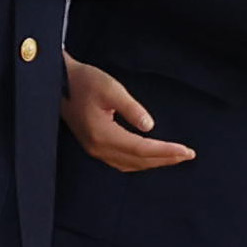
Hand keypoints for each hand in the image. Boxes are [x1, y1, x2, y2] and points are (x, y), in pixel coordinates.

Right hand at [56, 56, 191, 171]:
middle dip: (165, 159)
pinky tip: (151, 157)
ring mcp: (94, 149)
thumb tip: (150, 127)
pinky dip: (140, 162)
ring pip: (130, 164)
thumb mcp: (111, 89)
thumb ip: (131, 108)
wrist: (59, 81)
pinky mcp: (94, 146)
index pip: (141, 149)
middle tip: (188, 155)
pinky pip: (121, 161)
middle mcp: (98, 147)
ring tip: (175, 157)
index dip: (165, 151)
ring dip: (154, 163)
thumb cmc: (85, 81)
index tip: (186, 150)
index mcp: (103, 134)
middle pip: (138, 161)